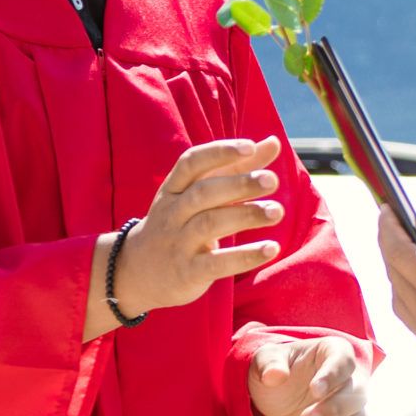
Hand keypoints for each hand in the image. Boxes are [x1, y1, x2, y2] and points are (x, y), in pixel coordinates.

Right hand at [111, 138, 284, 321]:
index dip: (219, 152)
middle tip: (272, 180)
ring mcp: (178, 243)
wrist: (139, 272)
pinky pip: (217, 263)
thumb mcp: (199, 193)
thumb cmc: (180, 223)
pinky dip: (245, 256)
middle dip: (239, 184)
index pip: (191, 162)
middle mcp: (173, 212)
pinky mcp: (188, 272)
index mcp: (174, 188)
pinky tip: (271, 248)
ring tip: (276, 212)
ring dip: (246, 215)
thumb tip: (273, 142)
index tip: (249, 146)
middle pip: (203, 193)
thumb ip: (237, 168)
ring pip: (210, 224)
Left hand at [249, 336, 371, 415]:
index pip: (343, 361)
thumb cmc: (271, 372)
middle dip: (332, 410)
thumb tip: (275, 375)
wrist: (270, 401)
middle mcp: (349, 380)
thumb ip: (269, 364)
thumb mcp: (262, 361)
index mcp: (333, 353)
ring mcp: (350, 410)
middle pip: (356, 396)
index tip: (315, 390)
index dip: (333, 376)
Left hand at [375, 210, 415, 383]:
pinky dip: (412, 301)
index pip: (400, 255)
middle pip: (395, 279)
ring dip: (399, 277)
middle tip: (395, 228)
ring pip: (400, 304)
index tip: (386, 212)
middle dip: (391, 250)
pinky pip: (415, 324)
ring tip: (408, 254)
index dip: (389, 230)